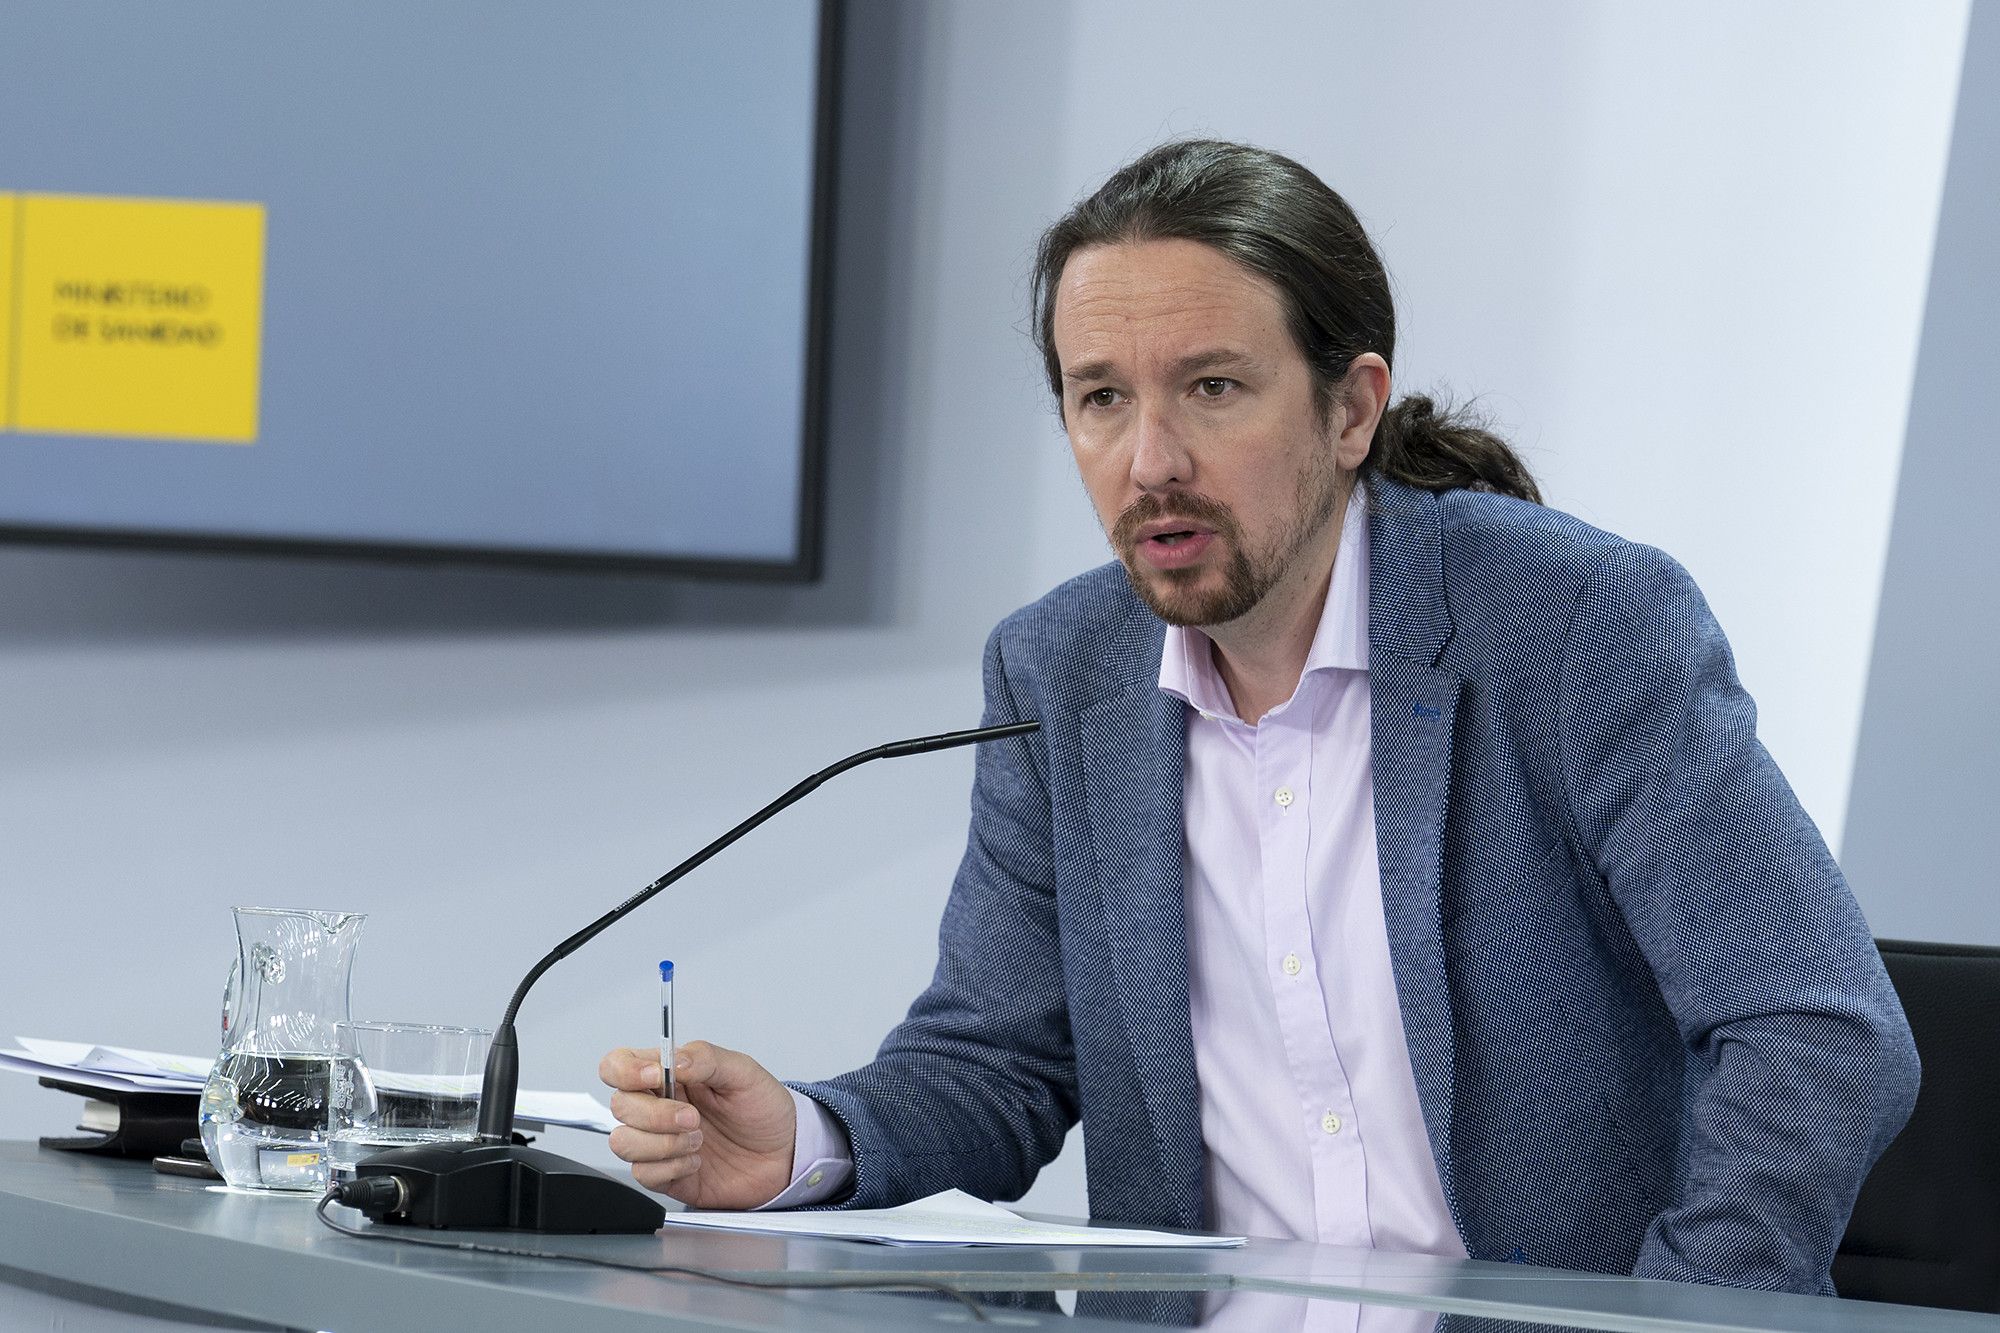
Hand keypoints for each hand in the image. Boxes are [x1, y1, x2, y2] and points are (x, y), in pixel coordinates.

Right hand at [599, 1039, 796, 1208]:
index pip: (618, 1065)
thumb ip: (707, 1058)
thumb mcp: (744, 1073)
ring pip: (623, 1142)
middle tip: (694, 1117)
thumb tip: (672, 1059)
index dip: (625, 1070)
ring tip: (698, 1140)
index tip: (654, 1076)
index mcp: (669, 1075)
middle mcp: (657, 1107)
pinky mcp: (666, 1174)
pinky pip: (643, 1174)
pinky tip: (696, 1162)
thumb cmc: (763, 1110)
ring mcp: (658, 1142)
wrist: (785, 1154)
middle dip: (656, 1115)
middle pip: (620, 1106)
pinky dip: (670, 1167)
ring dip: (662, 1143)